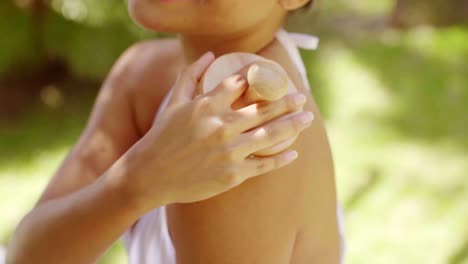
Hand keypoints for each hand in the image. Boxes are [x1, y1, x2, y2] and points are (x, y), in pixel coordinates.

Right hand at [111, 52, 313, 211]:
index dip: (260, 75)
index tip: (276, 74)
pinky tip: (294, 152)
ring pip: (269, 136)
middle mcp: (221, 126)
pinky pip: (263, 164)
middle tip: (302, 98)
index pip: (240, 82)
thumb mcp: (173, 102)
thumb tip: (209, 54)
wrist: (150, 174)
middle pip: (263, 109)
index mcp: (206, 105)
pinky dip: (281, 159)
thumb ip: (191, 75)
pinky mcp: (232, 174)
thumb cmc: (161, 136)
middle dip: (286, 102)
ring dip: (292, 125)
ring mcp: (228, 151)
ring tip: (307, 118)